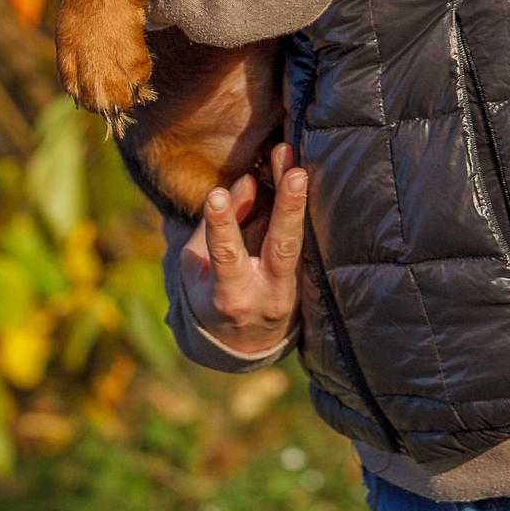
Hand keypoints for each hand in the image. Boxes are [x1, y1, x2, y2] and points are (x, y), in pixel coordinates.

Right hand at [167, 141, 306, 356]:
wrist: (244, 343)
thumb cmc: (210, 294)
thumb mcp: (200, 267)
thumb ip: (223, 226)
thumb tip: (249, 182)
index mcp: (231, 297)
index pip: (226, 257)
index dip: (222, 227)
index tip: (216, 196)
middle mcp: (269, 295)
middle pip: (282, 249)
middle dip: (289, 210)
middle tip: (295, 173)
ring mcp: (295, 291)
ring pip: (301, 242)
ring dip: (299, 202)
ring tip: (297, 166)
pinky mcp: (309, 283)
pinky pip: (309, 244)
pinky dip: (302, 211)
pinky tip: (299, 179)